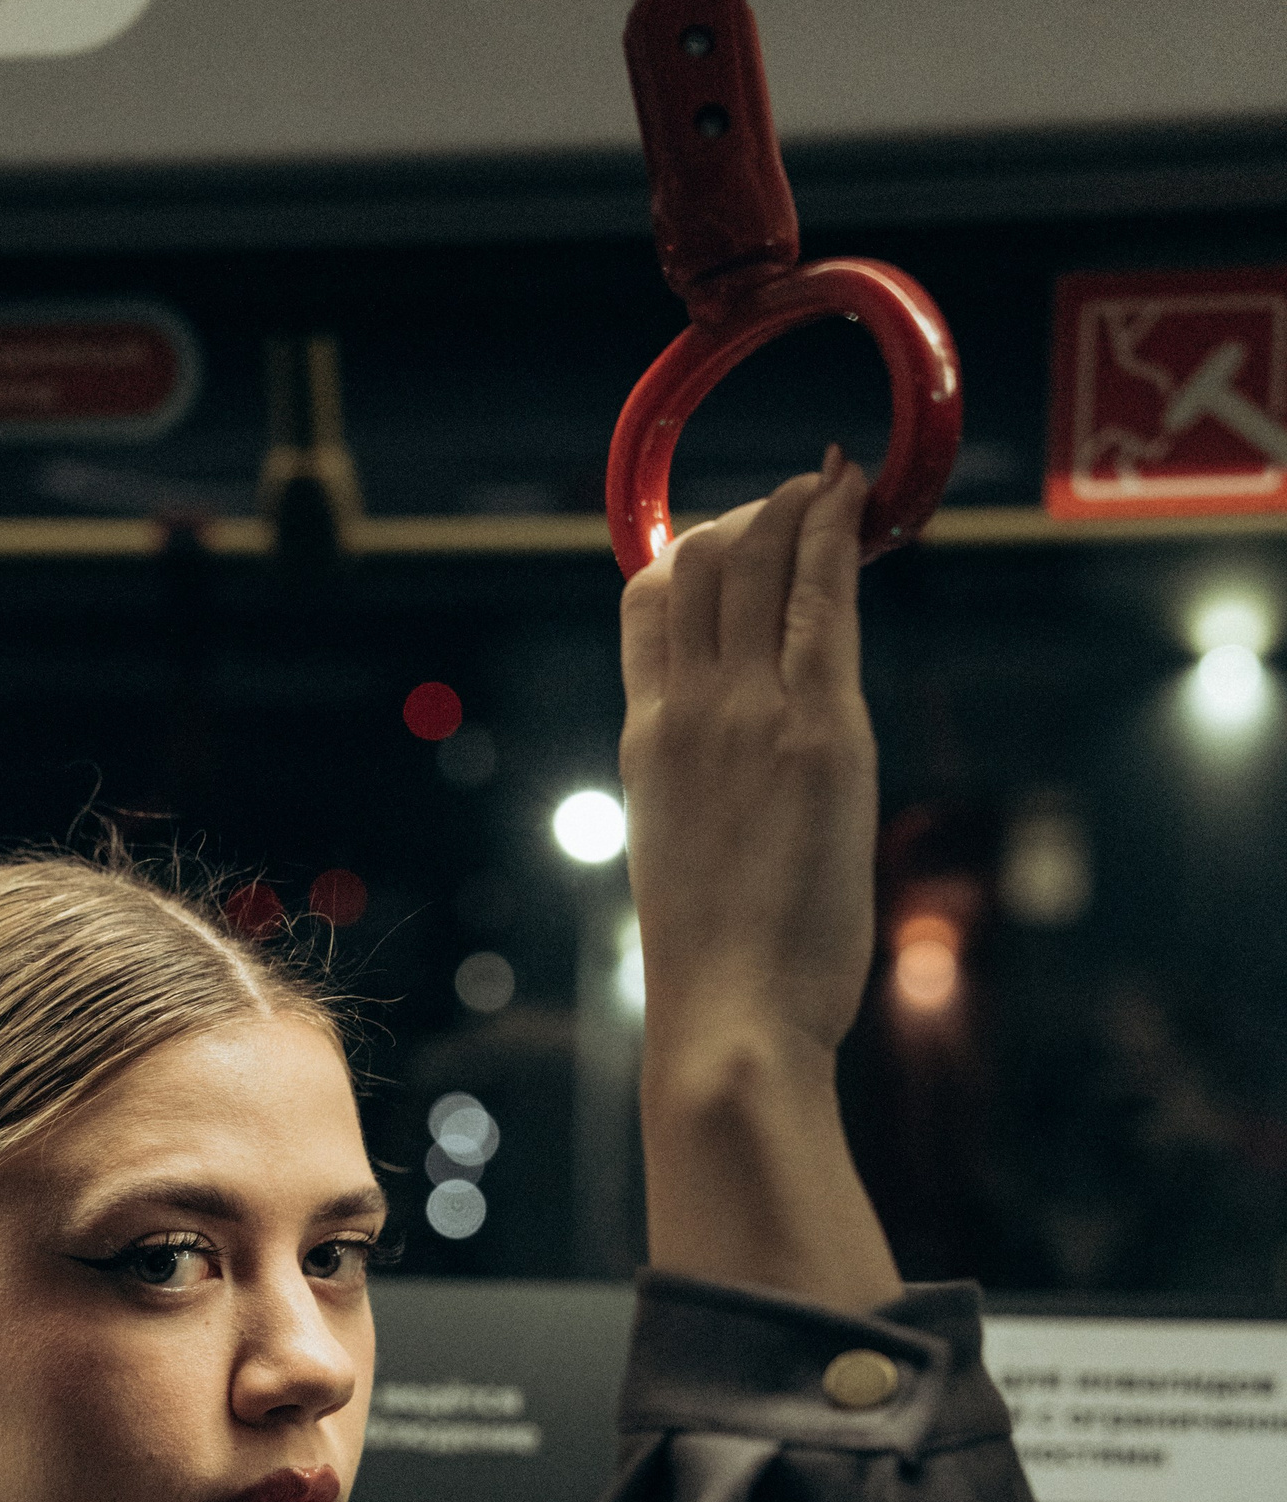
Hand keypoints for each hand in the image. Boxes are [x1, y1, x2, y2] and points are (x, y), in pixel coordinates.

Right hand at [620, 453, 876, 1070]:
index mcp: (646, 742)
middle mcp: (688, 711)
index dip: (688, 551)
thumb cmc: (718, 965)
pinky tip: (856, 498)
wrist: (730, 1014)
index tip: (731, 538)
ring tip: (834, 487)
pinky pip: (822, 599)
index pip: (648, 605)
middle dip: (750, 516)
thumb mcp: (686, 854)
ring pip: (756, 561)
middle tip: (798, 502)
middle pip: (700, 563)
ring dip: (796, 508)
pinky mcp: (820, 729)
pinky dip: (836, 533)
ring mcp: (749, 713)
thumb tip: (740, 785)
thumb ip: (705, 790)